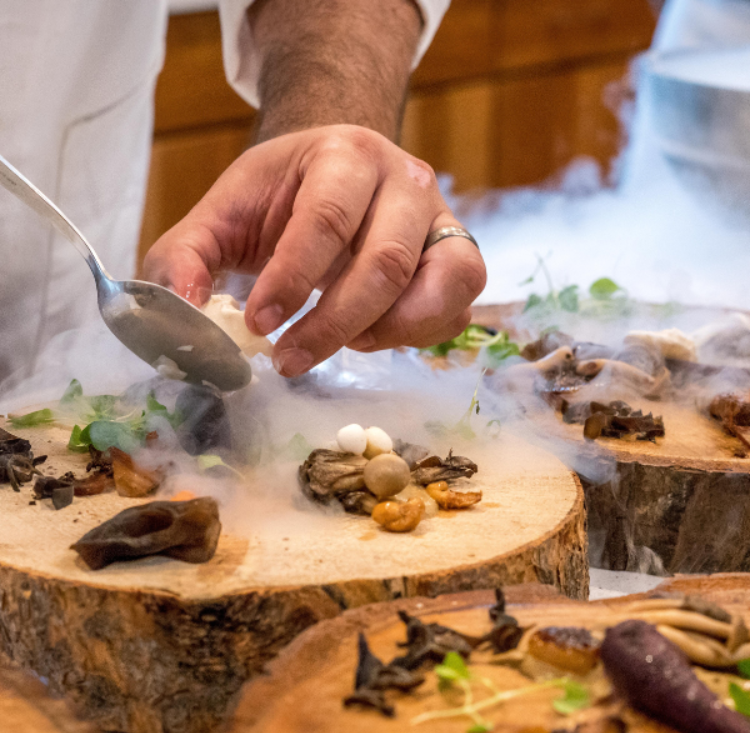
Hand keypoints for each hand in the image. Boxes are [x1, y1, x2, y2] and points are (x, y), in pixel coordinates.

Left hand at [143, 124, 486, 376]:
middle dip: (333, 324)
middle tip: (289, 360)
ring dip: (386, 332)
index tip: (258, 325)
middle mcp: (406, 180)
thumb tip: (184, 315)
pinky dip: (417, 335)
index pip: (326, 219)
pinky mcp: (460, 256)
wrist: (339, 173)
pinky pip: (457, 308)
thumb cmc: (281, 196)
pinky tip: (372, 335)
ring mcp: (442, 219)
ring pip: (440, 286)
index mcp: (344, 155)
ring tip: (343, 343)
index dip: (292, 280)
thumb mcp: (223, 213)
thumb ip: (187, 257)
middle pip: (385, 262)